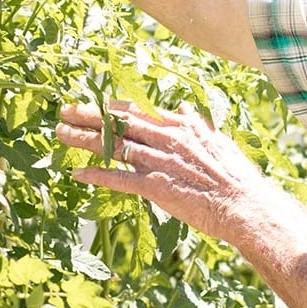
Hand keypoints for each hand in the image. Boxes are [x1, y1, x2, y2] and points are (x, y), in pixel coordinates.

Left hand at [57, 101, 276, 243]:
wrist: (245, 205)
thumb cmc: (236, 177)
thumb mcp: (218, 141)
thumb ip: (197, 124)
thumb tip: (183, 108)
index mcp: (181, 126)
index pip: (139, 110)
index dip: (113, 106)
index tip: (94, 101)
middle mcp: (167, 139)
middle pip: (120, 123)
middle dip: (89, 115)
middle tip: (64, 110)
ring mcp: (159, 162)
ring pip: (114, 146)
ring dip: (84, 139)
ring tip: (61, 133)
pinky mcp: (156, 187)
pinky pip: (120, 179)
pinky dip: (98, 176)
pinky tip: (79, 174)